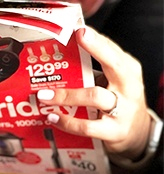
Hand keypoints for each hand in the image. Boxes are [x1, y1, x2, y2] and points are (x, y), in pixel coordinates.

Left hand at [37, 27, 151, 160]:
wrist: (138, 133)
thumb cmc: (119, 101)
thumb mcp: (114, 82)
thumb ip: (93, 71)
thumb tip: (58, 61)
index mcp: (128, 71)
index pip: (113, 51)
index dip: (96, 41)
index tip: (80, 32)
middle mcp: (128, 87)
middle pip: (113, 66)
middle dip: (90, 56)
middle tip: (62, 56)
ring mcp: (122, 110)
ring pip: (94, 97)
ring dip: (65, 96)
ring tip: (44, 96)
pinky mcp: (113, 131)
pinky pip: (87, 126)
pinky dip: (67, 122)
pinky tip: (53, 117)